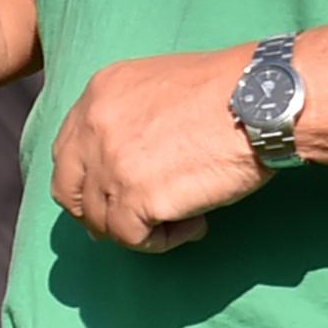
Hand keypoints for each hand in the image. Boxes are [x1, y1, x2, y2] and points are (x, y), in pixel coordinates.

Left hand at [50, 46, 265, 252]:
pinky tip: (194, 224)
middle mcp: (94, 126)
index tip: (116, 194)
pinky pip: (133, 239)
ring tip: (183, 218)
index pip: (66, 152)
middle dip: (96, 214)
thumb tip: (126, 164)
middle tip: (134, 223)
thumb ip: (129, 118)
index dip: (88, 180)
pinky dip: (163, 241)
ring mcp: (110, 163)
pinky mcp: (135, 197)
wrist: (261, 101)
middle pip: (68, 191)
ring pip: (101, 221)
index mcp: (98, 94)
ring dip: (139, 229)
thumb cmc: (229, 91)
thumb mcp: (158, 85)